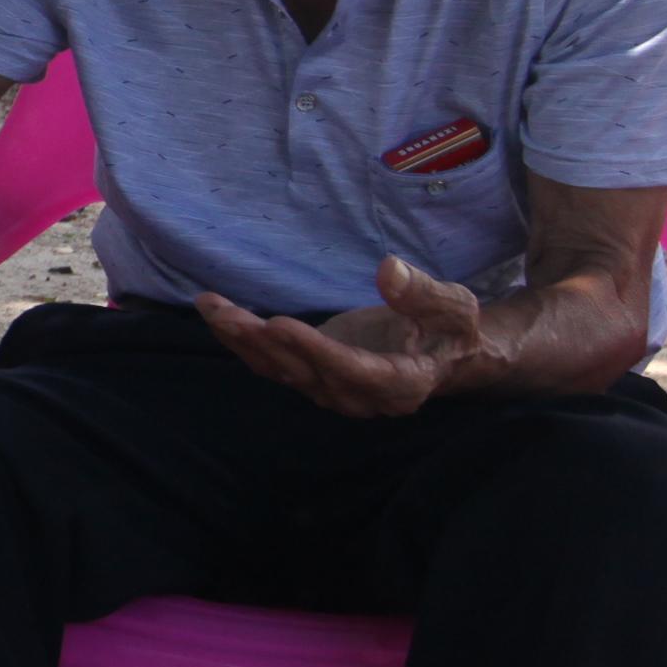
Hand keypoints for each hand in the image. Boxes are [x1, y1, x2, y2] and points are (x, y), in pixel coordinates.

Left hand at [195, 256, 500, 417]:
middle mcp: (359, 396)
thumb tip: (389, 269)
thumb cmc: (452, 329)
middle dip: (263, 344)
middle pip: (305, 373)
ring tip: (212, 308)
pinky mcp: (312, 375)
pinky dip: (243, 340)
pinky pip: (272, 363)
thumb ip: (424, 293)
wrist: (444, 354)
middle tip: (229, 315)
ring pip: (280, 370)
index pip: (353, 372)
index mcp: (401, 385)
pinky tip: (216, 313)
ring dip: (243, 341)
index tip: (280, 325)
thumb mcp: (455, 307)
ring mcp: (331, 390)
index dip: (314, 351)